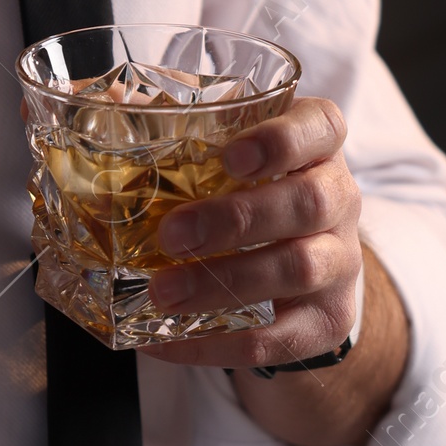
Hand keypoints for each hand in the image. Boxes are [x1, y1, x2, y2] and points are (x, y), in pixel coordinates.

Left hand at [138, 96, 361, 369]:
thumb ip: (170, 123)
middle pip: (309, 202)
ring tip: (163, 292)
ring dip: (227, 283)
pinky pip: (281, 337)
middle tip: (171, 235)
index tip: (231, 156)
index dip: (282, 139)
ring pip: (300, 268)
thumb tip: (105, 102)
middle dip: (236, 219)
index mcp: (314, 146)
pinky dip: (221, 343)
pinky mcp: (326, 320)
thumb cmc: (247, 193)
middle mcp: (339, 199)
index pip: (322, 127)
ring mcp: (340, 261)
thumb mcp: (223, 152)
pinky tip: (169, 339)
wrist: (300, 272)